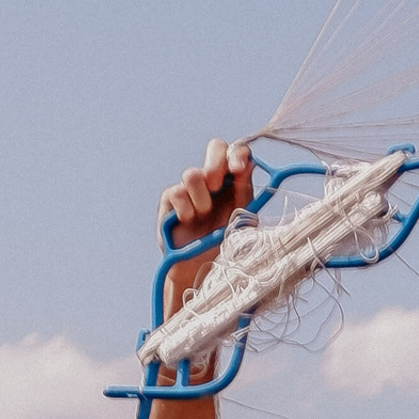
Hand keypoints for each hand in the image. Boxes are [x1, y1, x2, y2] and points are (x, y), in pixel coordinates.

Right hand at [159, 135, 255, 301]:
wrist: (201, 271)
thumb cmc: (226, 248)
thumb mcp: (243, 222)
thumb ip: (245, 193)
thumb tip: (247, 166)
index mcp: (235, 184)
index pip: (238, 153)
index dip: (238, 154)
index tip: (239, 169)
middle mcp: (213, 181)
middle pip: (215, 148)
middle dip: (216, 164)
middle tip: (217, 186)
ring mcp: (190, 188)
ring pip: (193, 174)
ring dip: (201, 197)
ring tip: (203, 216)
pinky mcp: (170, 200)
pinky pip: (177, 193)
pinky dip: (185, 209)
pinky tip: (187, 221)